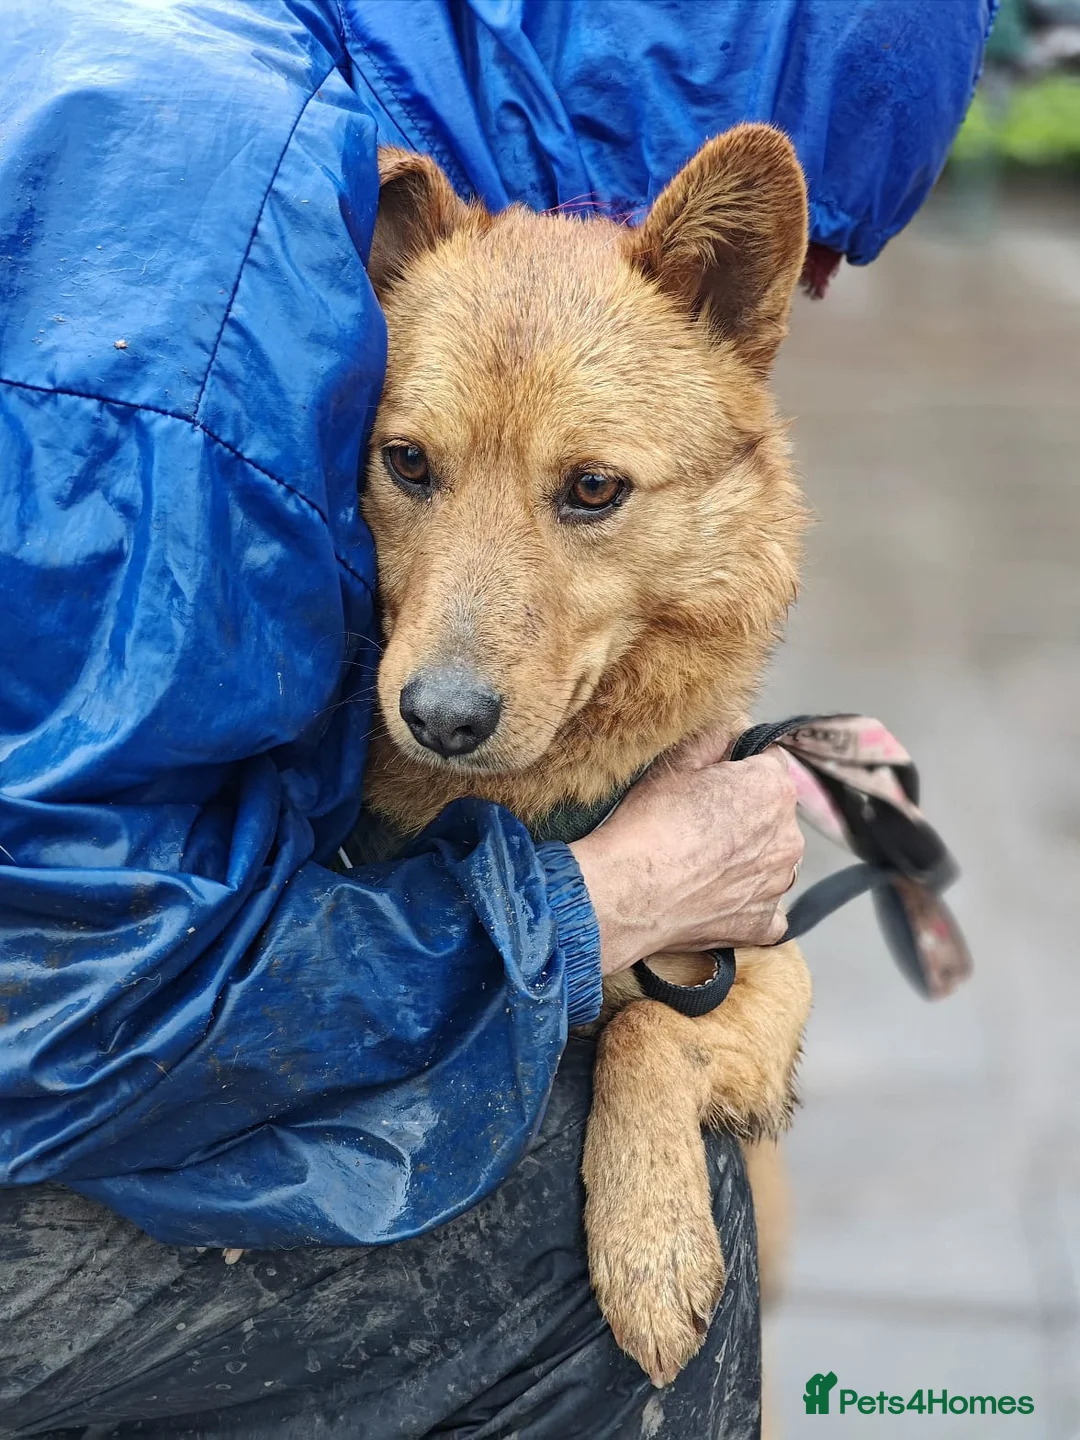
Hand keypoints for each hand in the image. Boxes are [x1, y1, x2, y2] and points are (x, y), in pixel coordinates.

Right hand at [568, 728, 802, 975]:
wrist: (627, 891)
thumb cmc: (648, 824)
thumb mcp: (675, 762)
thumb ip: (714, 736)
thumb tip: (731, 725)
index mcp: (773, 790)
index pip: (769, 763)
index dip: (738, 767)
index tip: (709, 778)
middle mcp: (788, 837)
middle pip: (773, 814)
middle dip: (746, 813)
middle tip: (698, 821)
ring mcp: (777, 884)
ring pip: (771, 860)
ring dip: (749, 857)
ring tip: (702, 860)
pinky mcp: (761, 922)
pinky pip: (764, 907)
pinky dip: (745, 901)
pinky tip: (715, 896)